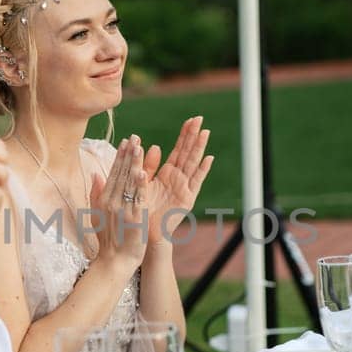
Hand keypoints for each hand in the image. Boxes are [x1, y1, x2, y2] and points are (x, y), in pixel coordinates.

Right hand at [86, 137, 148, 272]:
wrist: (114, 261)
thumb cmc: (107, 239)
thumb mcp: (97, 214)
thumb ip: (96, 194)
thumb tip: (95, 174)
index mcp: (104, 199)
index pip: (113, 173)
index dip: (119, 157)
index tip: (125, 141)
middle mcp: (111, 202)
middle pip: (121, 174)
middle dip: (128, 154)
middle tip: (134, 137)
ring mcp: (122, 210)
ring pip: (128, 183)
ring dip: (134, 164)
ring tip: (139, 147)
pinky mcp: (134, 219)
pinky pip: (137, 199)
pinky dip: (139, 186)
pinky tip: (143, 172)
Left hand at [139, 116, 213, 243]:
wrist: (146, 233)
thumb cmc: (143, 209)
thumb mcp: (143, 183)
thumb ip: (149, 166)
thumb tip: (156, 146)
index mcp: (168, 174)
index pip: (179, 149)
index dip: (185, 135)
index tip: (191, 119)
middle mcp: (179, 179)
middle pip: (188, 153)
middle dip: (194, 136)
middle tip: (200, 118)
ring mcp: (184, 188)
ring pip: (193, 163)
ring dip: (199, 148)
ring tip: (205, 132)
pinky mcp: (186, 199)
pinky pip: (195, 182)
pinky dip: (202, 171)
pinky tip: (208, 158)